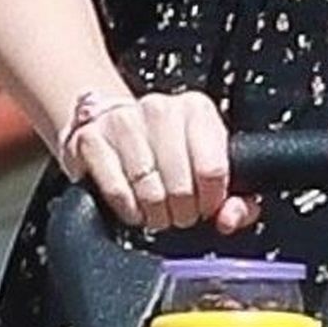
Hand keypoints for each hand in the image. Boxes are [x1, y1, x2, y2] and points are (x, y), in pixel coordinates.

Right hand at [58, 89, 262, 234]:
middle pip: (181, 185)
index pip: (213, 169)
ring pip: (149, 191)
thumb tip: (231, 217)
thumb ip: (235, 197)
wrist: (112, 123)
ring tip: (157, 212)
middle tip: (179, 213)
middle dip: (183, 212)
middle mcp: (160, 109)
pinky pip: (117, 191)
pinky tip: (135, 207)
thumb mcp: (207, 163)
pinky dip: (128, 210)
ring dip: (155, 214)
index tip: (206, 208)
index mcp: (197, 109)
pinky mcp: (92, 139)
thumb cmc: (168, 150)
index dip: (211, 201)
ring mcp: (123, 121)